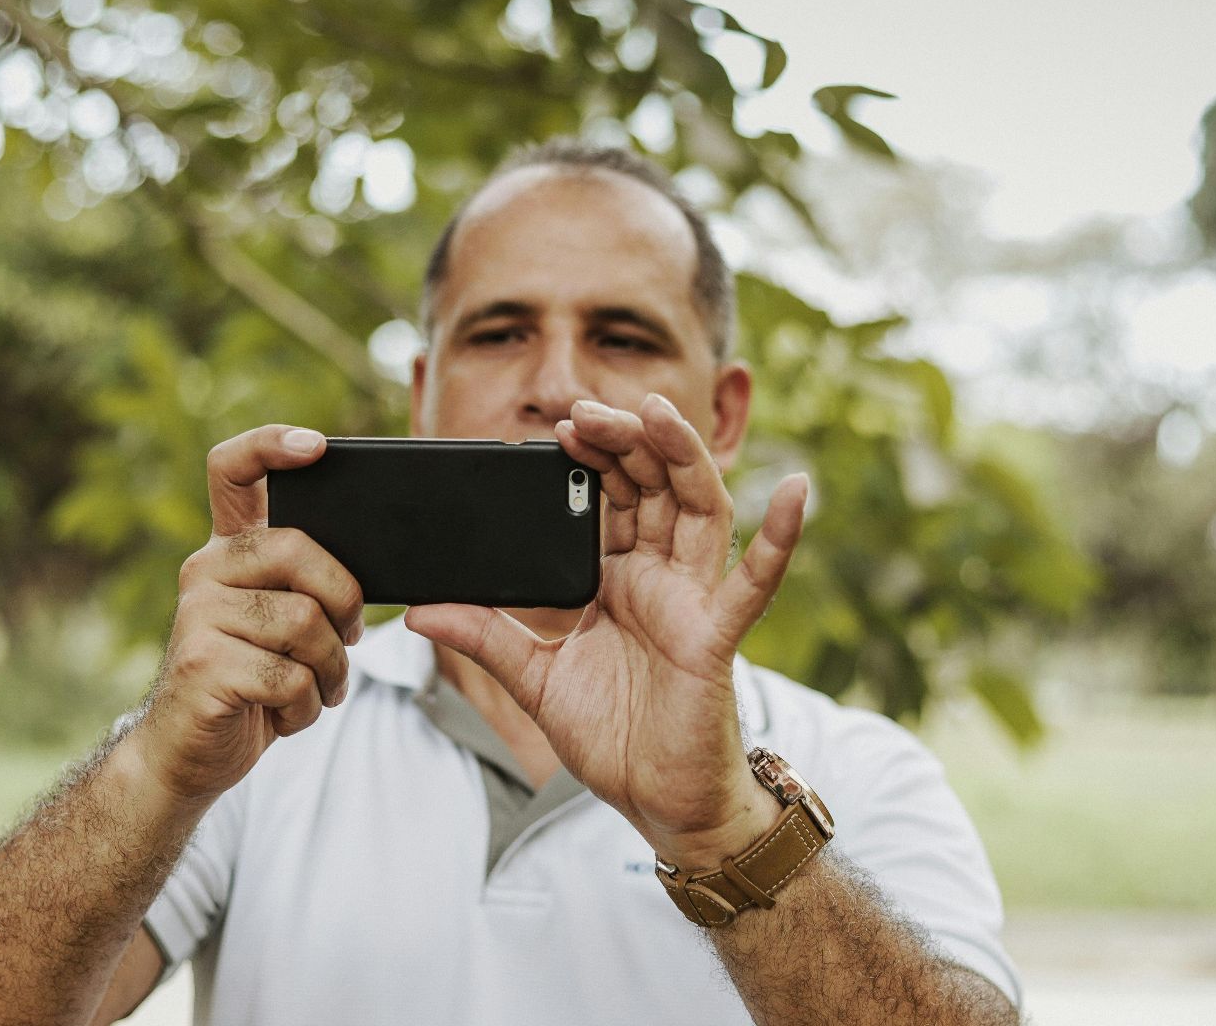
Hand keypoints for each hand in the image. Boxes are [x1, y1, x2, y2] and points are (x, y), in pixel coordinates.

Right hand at [130, 425, 364, 806]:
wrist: (188, 756)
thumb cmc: (253, 685)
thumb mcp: (282, 623)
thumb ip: (307, 584)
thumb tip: (373, 564)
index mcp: (229, 551)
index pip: (233, 469)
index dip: (271, 444)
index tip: (317, 446)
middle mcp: (204, 570)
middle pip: (297, 548)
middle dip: (343, 599)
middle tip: (346, 640)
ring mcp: (197, 616)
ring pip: (304, 621)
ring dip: (330, 669)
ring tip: (315, 690)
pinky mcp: (203, 664)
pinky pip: (290, 676)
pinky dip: (306, 707)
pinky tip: (287, 715)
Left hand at [405, 394, 806, 866]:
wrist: (659, 807)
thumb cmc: (614, 739)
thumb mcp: (534, 679)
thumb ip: (484, 637)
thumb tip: (419, 611)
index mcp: (619, 580)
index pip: (610, 499)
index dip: (591, 458)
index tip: (559, 426)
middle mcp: (660, 579)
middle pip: (652, 487)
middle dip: (625, 441)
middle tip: (588, 409)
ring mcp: (692, 603)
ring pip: (698, 510)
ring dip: (682, 456)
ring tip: (658, 412)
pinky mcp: (714, 638)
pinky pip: (752, 584)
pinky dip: (780, 538)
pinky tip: (796, 492)